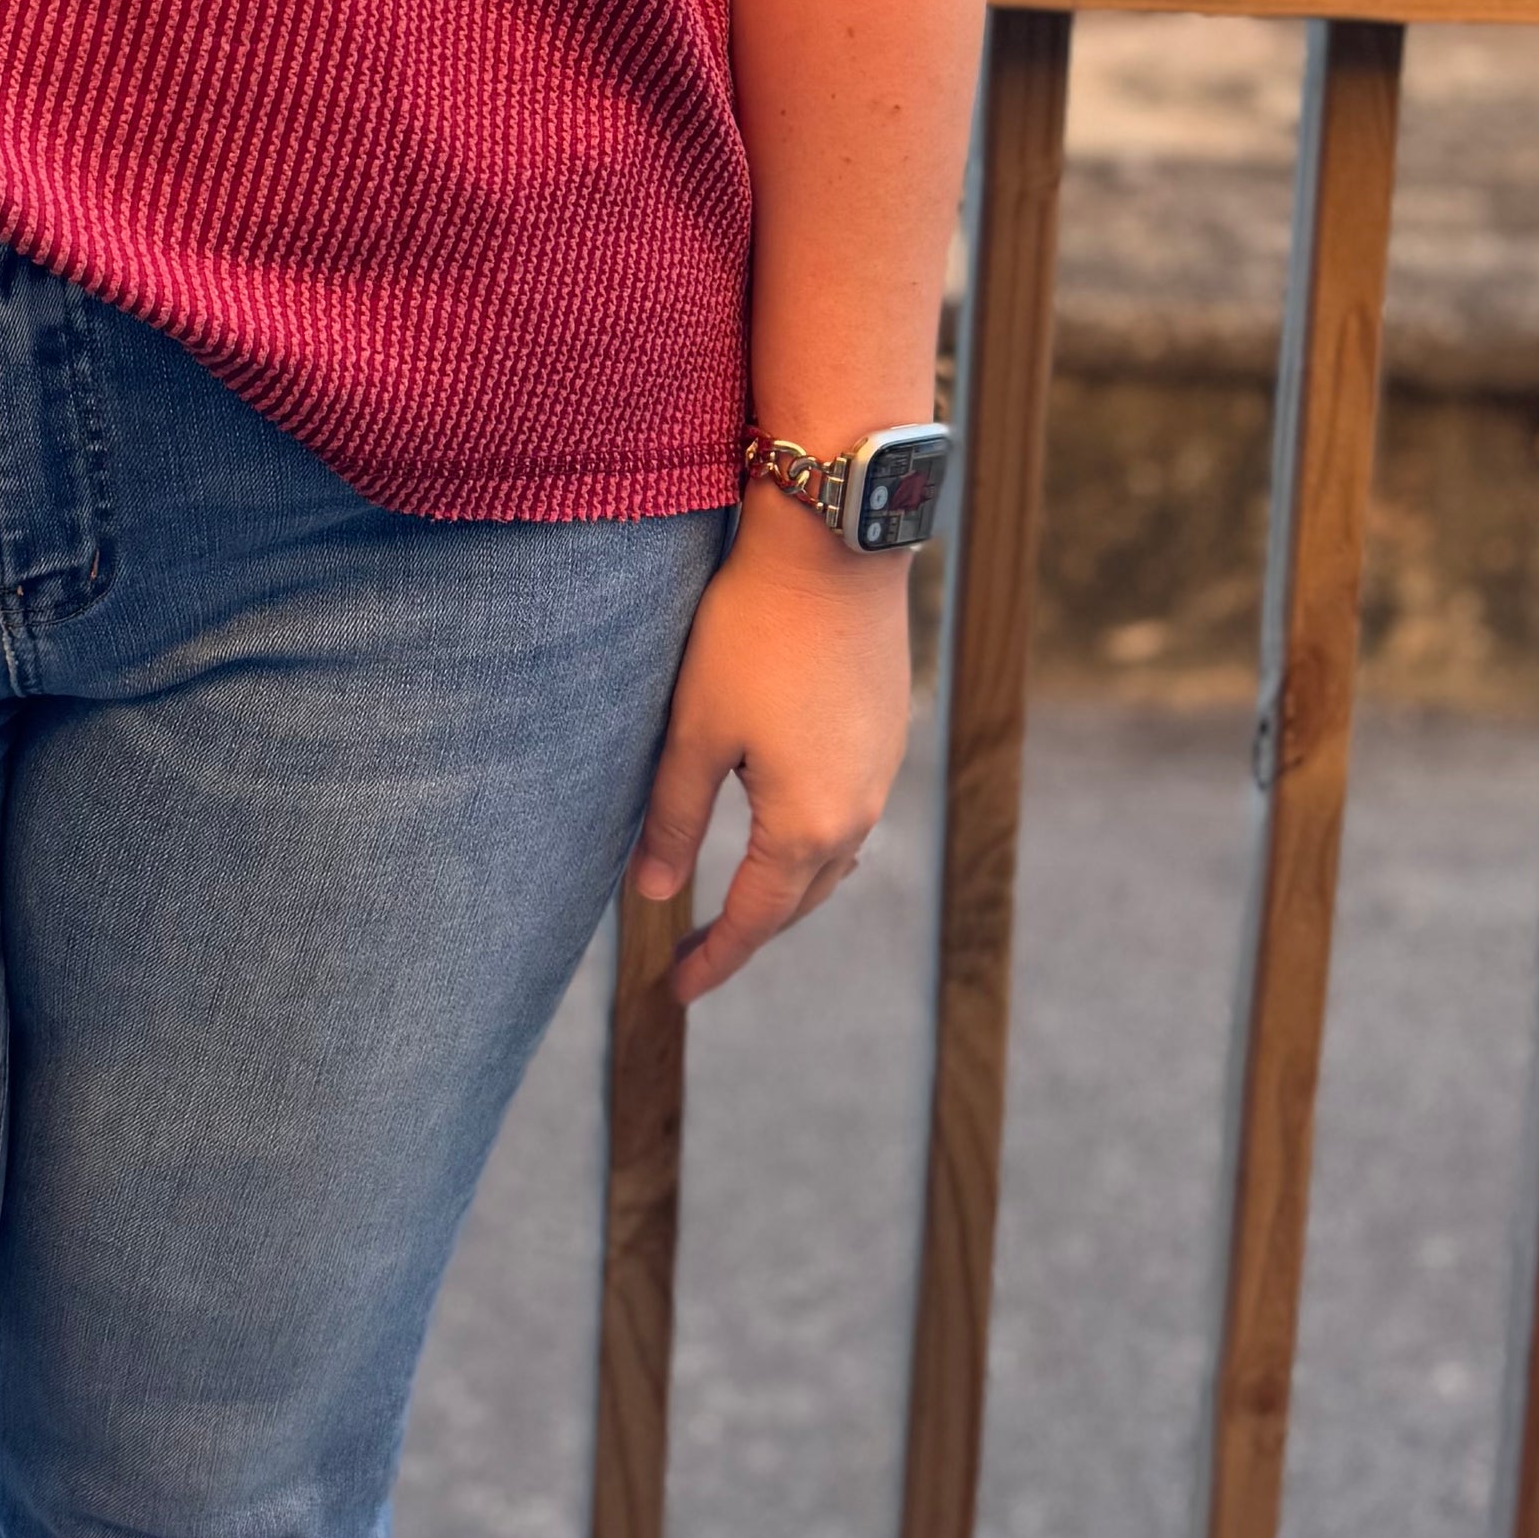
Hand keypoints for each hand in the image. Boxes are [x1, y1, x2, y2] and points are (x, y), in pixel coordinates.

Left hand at [628, 492, 913, 1002]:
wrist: (835, 546)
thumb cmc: (752, 634)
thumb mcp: (694, 730)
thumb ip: (671, 818)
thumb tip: (651, 895)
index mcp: (807, 826)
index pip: (753, 919)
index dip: (712, 959)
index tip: (676, 990)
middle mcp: (858, 812)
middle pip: (798, 900)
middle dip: (748, 931)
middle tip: (697, 954)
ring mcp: (882, 771)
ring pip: (832, 860)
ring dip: (785, 889)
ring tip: (740, 901)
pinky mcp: (888, 731)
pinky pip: (850, 814)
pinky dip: (813, 842)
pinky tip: (788, 826)